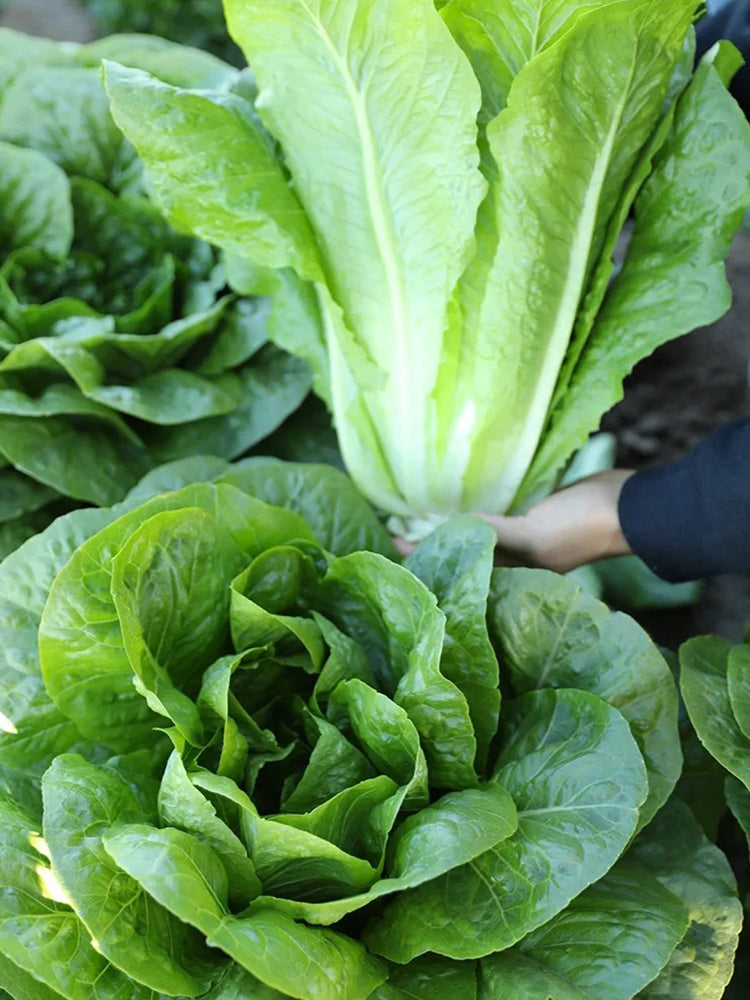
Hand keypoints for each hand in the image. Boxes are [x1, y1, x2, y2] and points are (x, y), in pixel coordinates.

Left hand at [394, 470, 634, 572]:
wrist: (632, 504)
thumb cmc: (583, 526)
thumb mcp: (535, 535)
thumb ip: (496, 534)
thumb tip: (452, 532)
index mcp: (519, 570)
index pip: (464, 567)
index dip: (432, 556)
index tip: (395, 544)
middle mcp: (521, 556)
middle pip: (470, 549)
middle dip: (437, 540)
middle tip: (397, 524)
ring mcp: (532, 533)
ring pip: (484, 531)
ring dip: (457, 523)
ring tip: (420, 510)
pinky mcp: (541, 511)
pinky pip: (503, 511)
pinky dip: (483, 506)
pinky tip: (463, 494)